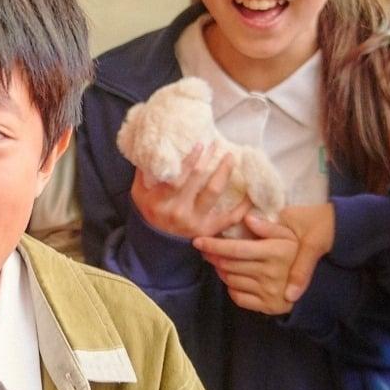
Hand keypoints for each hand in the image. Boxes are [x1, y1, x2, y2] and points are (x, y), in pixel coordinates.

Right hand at [129, 143, 251, 241]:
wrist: (156, 244)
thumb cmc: (149, 211)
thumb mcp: (139, 192)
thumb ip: (145, 172)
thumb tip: (154, 146)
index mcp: (160, 202)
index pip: (176, 179)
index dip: (189, 162)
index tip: (199, 145)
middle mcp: (178, 212)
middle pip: (197, 182)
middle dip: (208, 160)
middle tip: (216, 144)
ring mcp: (195, 222)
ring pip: (213, 194)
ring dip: (224, 173)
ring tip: (230, 159)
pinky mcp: (209, 230)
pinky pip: (229, 218)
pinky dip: (242, 206)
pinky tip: (250, 192)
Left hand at [194, 203, 334, 313]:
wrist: (312, 282)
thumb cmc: (295, 251)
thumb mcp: (287, 234)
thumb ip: (268, 227)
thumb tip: (247, 219)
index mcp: (275, 252)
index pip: (236, 249)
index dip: (214, 244)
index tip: (197, 241)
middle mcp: (271, 273)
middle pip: (229, 265)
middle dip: (213, 256)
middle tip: (206, 250)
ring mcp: (269, 292)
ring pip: (230, 280)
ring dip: (220, 270)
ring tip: (220, 262)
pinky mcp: (267, 306)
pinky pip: (237, 297)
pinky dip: (230, 287)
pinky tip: (233, 278)